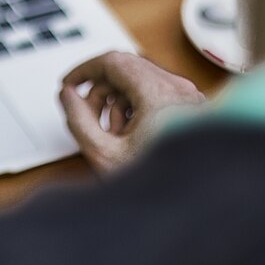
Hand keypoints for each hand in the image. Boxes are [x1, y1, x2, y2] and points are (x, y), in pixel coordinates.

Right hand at [58, 51, 205, 172]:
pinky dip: (137, 107)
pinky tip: (132, 136)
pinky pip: (156, 94)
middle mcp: (179, 89)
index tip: (69, 84)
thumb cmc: (164, 185)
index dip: (84, 70)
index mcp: (159, 94)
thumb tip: (68, 96)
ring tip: (113, 134)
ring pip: (140, 82)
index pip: (113, 61)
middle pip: (126, 69)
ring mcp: (189, 97)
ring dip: (118, 101)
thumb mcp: (105, 155)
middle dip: (100, 91)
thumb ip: (78, 120)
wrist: (196, 203)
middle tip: (85, 115)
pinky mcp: (193, 108)